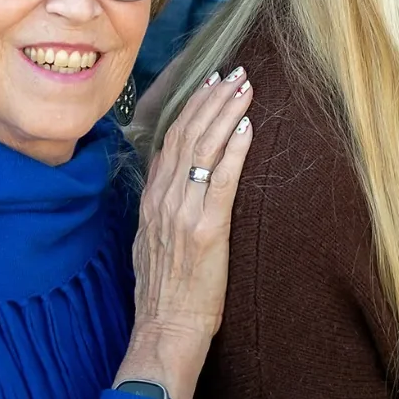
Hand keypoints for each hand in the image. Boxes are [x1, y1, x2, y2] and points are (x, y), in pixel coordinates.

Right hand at [113, 67, 254, 398]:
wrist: (165, 327)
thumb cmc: (163, 289)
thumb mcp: (151, 239)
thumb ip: (162, 204)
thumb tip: (174, 175)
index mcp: (151, 199)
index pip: (170, 139)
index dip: (190, 106)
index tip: (208, 81)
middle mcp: (164, 199)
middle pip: (188, 134)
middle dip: (212, 98)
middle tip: (234, 71)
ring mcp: (183, 213)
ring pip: (204, 148)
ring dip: (226, 112)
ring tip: (245, 87)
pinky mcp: (206, 230)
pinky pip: (222, 179)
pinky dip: (235, 149)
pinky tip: (247, 126)